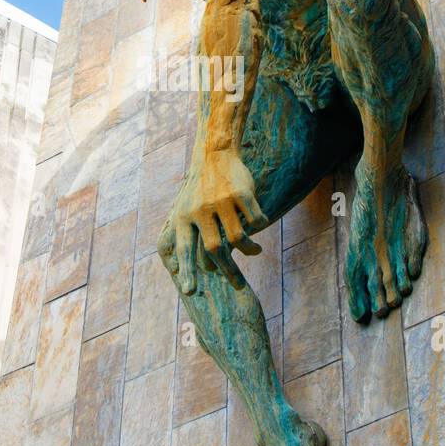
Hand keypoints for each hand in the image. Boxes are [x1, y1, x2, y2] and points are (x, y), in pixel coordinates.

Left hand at [165, 151, 266, 294]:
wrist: (214, 154)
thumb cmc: (199, 188)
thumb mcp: (185, 209)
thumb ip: (187, 235)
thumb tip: (185, 269)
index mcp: (184, 216)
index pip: (185, 249)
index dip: (187, 271)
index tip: (190, 291)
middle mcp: (200, 209)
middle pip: (214, 249)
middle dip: (228, 271)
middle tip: (238, 286)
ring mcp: (221, 200)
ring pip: (238, 237)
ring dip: (249, 249)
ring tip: (255, 251)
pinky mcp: (241, 193)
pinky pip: (255, 220)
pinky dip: (259, 227)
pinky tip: (260, 227)